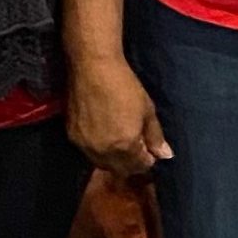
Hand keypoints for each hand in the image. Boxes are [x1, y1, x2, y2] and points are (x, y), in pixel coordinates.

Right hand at [69, 52, 171, 180]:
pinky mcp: (71, 136)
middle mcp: (102, 152)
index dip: (148, 160)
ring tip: (121, 142)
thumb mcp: (147, 111)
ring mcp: (84, 145)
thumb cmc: (125, 87)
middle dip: (132, 163)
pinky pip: (88, 152)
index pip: (139, 166)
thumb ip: (155, 137)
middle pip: (120, 169)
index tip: (151, 150)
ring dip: (114, 159)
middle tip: (138, 148)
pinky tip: (105, 135)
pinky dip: (99, 150)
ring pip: (102, 163)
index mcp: (124, 146)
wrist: (93, 68)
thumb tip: (165, 155)